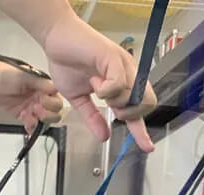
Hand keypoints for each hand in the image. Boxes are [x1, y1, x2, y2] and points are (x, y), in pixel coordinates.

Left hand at [0, 62, 63, 133]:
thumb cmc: (7, 74)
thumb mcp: (26, 76)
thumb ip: (41, 83)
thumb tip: (55, 88)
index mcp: (44, 87)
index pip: (57, 99)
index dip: (52, 104)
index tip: (42, 101)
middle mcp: (40, 98)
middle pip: (54, 113)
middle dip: (47, 114)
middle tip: (35, 109)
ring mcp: (33, 108)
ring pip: (45, 121)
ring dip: (40, 121)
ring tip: (29, 116)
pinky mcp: (24, 116)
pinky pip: (32, 126)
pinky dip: (32, 128)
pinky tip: (27, 125)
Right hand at [42, 14, 156, 151]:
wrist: (56, 39)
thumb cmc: (67, 62)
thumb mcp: (79, 99)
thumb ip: (93, 117)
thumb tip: (103, 137)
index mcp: (120, 83)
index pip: (138, 110)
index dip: (142, 131)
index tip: (146, 147)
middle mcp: (126, 73)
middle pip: (147, 103)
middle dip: (130, 115)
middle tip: (111, 109)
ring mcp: (122, 65)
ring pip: (134, 95)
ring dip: (113, 100)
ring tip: (95, 86)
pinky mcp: (113, 57)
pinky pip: (118, 84)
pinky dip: (104, 90)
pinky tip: (94, 81)